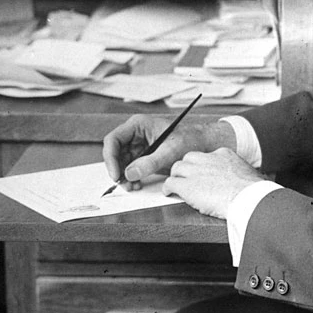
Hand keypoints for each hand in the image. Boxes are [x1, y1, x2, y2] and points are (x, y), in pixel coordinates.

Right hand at [102, 115, 236, 188]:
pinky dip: (131, 178)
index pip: (113, 140)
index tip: (116, 174)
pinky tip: (136, 185)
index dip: (111, 158)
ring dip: (124, 176)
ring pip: (121, 162)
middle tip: (124, 184)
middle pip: (115, 153)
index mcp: (138, 125)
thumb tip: (130, 173)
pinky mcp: (143, 156)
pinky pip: (130, 168)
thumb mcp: (170, 152)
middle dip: (118, 170)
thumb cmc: (189, 140)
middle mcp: (135, 134)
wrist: (202, 144)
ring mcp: (138, 145)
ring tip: (133, 187)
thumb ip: (150, 163)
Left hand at [163, 147, 262, 218]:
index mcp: (224, 155)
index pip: (207, 156)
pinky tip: (169, 193)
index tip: (202, 173)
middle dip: (186, 168)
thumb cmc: (252, 192)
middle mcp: (208, 159)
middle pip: (189, 158)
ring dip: (176, 176)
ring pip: (177, 168)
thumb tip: (243, 182)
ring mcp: (196, 171)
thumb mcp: (248, 175)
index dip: (202, 166)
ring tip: (176, 185)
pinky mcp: (187, 186)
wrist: (249, 198)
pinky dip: (168, 188)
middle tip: (186, 177)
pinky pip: (171, 183)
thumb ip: (238, 174)